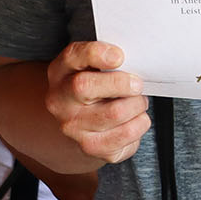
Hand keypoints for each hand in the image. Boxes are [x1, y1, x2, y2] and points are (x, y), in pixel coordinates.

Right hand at [44, 41, 148, 162]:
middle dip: (122, 83)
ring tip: (136, 102)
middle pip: (84, 86)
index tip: (119, 56)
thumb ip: (109, 58)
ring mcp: (73, 126)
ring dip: (137, 104)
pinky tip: (134, 119)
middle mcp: (60, 100)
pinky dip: (140, 123)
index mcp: (61, 72)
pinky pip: (127, 133)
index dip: (96, 54)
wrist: (85, 125)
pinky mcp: (91, 146)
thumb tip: (135, 58)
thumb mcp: (96, 67)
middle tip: (137, 84)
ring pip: (115, 112)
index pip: (72, 57)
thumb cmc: (98, 88)